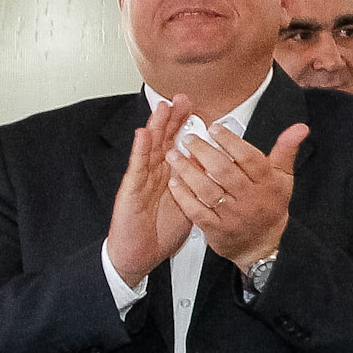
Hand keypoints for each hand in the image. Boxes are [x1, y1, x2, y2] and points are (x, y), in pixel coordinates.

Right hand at [106, 95, 196, 287]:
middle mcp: (155, 174)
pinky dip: (140, 151)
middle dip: (171, 119)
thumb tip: (221, 171)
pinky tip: (143, 135)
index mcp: (170, 175)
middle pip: (163, 141)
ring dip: (155, 127)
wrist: (139, 254)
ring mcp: (141, 181)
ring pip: (149, 149)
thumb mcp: (191, 204)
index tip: (196, 107)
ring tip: (162, 107)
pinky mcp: (131, 191)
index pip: (178, 145)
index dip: (185, 126)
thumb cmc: (161, 230)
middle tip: (181, 98)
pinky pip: (137, 169)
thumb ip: (202, 184)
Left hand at [165, 120, 304, 268]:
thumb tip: (300, 128)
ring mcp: (232, 215)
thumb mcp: (283, 178)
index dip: (231, 141)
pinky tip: (174, 182)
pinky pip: (196, 211)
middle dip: (204, 152)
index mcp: (267, 184)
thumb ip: (287, 150)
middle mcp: (250, 199)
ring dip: (188, 171)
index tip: (215, 128)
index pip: (249, 158)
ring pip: (207, 190)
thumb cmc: (270, 206)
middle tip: (189, 138)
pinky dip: (183, 196)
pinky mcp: (216, 229)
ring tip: (174, 156)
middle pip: (224, 171)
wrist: (262, 244)